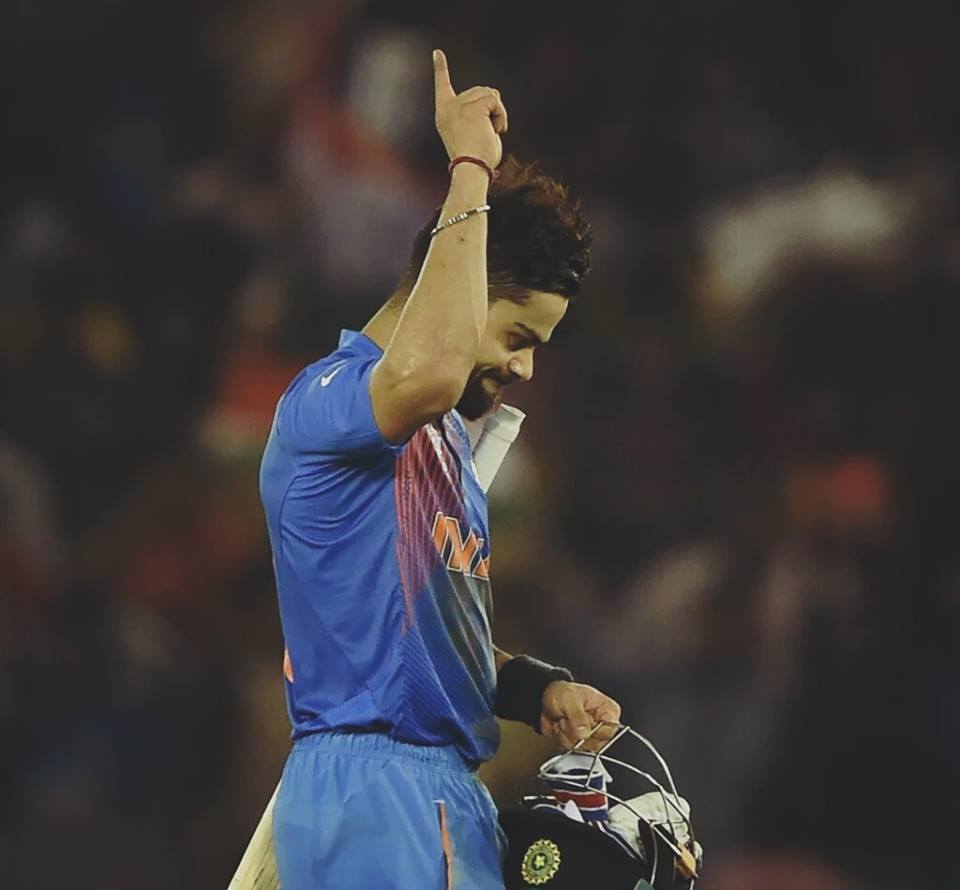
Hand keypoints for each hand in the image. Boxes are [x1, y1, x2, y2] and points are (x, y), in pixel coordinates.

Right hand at [433, 49, 507, 169]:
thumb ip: (476, 117)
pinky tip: (495, 130)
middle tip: (489, 131)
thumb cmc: (475, 162)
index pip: (442, 86)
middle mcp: (449, 107)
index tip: (438, 53)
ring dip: (497, 112)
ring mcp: (459, 106)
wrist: (470, 170)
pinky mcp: (472, 108)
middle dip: (491, 108)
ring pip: (490, 94)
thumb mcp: (472, 135)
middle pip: (479, 90)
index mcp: (444, 115)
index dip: (440, 69)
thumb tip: (492, 101)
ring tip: (491, 132)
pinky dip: (501, 115)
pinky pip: (495, 100)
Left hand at [540, 681, 621, 751]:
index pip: (609, 731)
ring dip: (566, 736)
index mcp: (608, 711)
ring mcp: (591, 736)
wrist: (546, 698)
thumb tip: (585, 733)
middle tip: (566, 719)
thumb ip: (578, 717)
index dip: (593, 730)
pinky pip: (572, 750)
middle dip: (575, 732)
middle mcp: (602, 725)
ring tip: (562, 721)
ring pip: (582, 749)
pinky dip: (561, 740)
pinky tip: (559, 728)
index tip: (581, 723)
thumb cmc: (563, 693)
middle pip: (595, 743)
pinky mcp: (579, 743)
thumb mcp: (570, 699)